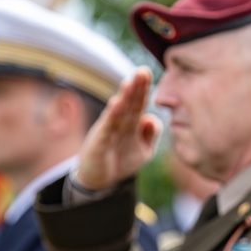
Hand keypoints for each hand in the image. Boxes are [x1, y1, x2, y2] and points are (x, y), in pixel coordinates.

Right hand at [74, 67, 162, 190]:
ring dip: (123, 97)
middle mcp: (119, 123)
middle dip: (136, 87)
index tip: (147, 71)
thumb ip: (151, 133)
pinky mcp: (99, 142)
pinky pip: (107, 128)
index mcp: (131, 123)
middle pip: (129, 103)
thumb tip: (150, 117)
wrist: (100, 180)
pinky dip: (111, 116)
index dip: (143, 88)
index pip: (139, 103)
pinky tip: (115, 104)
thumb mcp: (145, 150)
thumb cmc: (122, 160)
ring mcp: (108, 131)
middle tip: (142, 70)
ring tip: (129, 83)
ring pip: (117, 112)